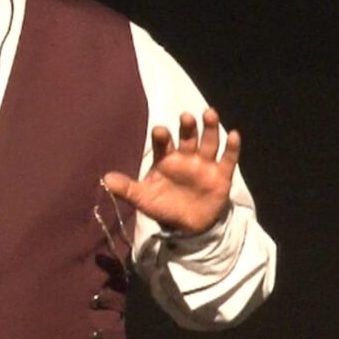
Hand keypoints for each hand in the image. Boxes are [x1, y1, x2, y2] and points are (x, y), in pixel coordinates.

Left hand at [103, 108, 239, 234]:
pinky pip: (227, 159)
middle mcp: (186, 157)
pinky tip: (233, 134)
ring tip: (209, 114)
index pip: (164, 143)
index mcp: (166, 159)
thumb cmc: (163, 205)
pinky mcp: (221, 175)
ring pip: (208, 142)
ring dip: (210, 128)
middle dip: (187, 127)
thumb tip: (105, 180)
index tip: (160, 131)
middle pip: (188, 137)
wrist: (188, 225)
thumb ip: (126, 188)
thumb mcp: (143, 199)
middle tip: (185, 116)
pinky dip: (231, 147)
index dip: (162, 136)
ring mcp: (205, 164)